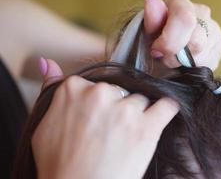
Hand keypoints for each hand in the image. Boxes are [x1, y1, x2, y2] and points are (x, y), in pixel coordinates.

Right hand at [33, 58, 178, 178]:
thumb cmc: (59, 164)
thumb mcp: (44, 124)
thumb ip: (50, 88)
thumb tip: (48, 63)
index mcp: (74, 89)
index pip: (96, 85)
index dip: (100, 103)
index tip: (98, 118)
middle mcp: (100, 94)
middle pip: (120, 91)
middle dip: (117, 107)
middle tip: (110, 132)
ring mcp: (125, 109)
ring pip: (140, 100)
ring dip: (137, 114)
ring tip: (127, 137)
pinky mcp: (147, 127)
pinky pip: (167, 106)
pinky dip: (168, 109)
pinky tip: (162, 114)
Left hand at [143, 0, 220, 69]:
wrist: (165, 48)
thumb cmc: (156, 38)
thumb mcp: (148, 32)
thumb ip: (151, 19)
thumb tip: (153, 2)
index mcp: (180, 3)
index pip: (185, 19)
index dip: (170, 41)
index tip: (157, 50)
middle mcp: (202, 13)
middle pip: (197, 42)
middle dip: (177, 56)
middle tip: (166, 56)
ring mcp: (215, 28)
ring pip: (203, 56)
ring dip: (186, 64)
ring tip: (177, 58)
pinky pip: (210, 63)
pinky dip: (195, 67)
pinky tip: (188, 60)